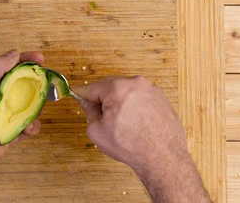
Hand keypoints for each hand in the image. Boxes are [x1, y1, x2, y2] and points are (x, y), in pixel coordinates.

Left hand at [0, 51, 43, 202]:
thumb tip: (13, 54)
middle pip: (21, 86)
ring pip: (27, 107)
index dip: (24, 60)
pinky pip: (26, 127)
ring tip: (34, 112)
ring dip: (34, 108)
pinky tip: (27, 129)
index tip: (40, 59)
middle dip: (34, 85)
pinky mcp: (9, 132)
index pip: (8, 66)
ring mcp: (3, 115)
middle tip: (45, 86)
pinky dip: (30, 127)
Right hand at [76, 76, 209, 202]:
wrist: (162, 157)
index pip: (92, 88)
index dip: (83, 95)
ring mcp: (151, 89)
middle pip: (110, 87)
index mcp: (117, 88)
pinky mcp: (161, 98)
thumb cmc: (130, 145)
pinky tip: (135, 122)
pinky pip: (141, 97)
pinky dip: (135, 106)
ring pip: (126, 91)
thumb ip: (89, 113)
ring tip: (123, 123)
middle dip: (104, 100)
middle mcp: (135, 83)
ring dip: (120, 102)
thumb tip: (90, 104)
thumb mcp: (97, 131)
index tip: (78, 95)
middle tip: (102, 117)